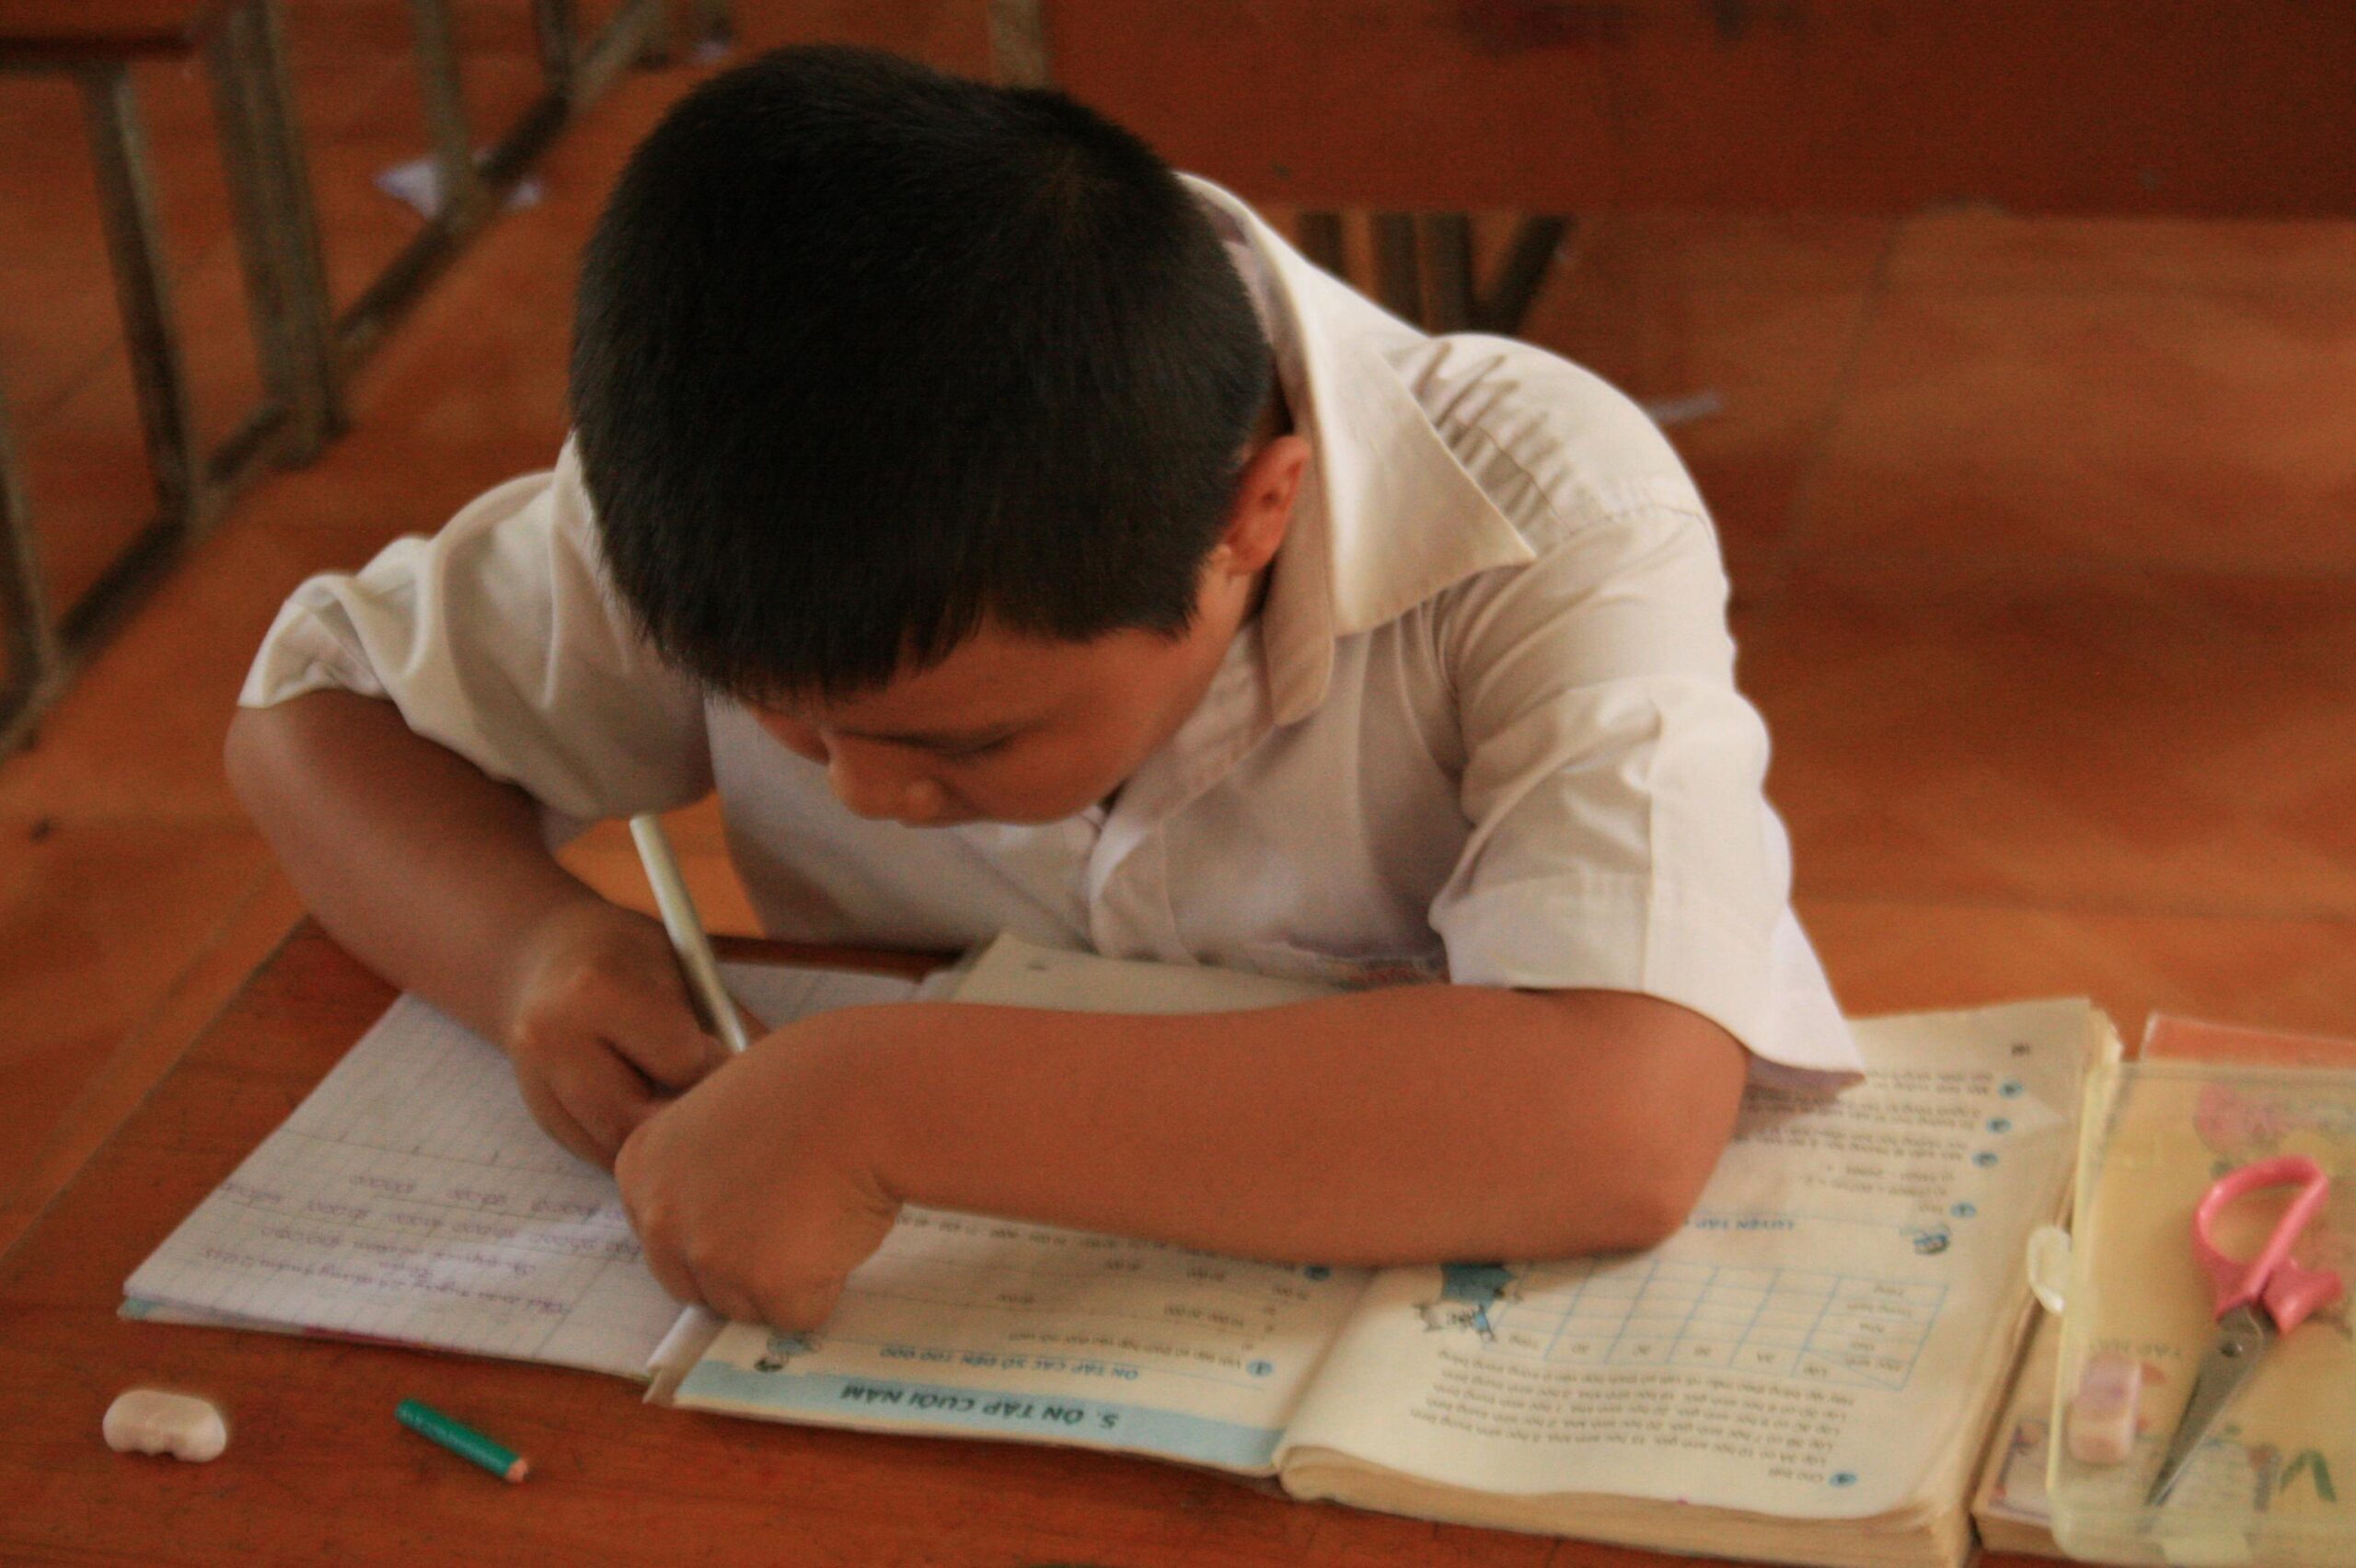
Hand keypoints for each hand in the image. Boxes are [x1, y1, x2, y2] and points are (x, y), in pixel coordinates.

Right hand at [498, 900, 741, 1166]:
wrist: (543, 959)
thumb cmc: (631, 957)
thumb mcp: (683, 966)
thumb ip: (726, 1023)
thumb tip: (782, 1084)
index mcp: (596, 990)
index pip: (683, 1060)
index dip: (727, 1069)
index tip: (754, 1068)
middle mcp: (552, 1041)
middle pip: (646, 1119)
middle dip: (699, 1121)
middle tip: (740, 1111)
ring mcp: (536, 1084)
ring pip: (625, 1149)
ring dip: (672, 1142)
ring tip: (702, 1110)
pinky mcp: (542, 1119)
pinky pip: (606, 1155)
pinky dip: (643, 1145)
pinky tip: (660, 1111)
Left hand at [615, 1011, 901, 1329]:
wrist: (865, 1091)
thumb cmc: (811, 1085)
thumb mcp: (723, 1113)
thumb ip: (700, 1167)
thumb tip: (719, 1218)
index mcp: (640, 1167)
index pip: (664, 1237)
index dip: (719, 1224)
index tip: (756, 1196)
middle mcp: (661, 1218)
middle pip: (696, 1283)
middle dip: (744, 1265)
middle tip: (792, 1213)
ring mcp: (710, 1254)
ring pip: (747, 1304)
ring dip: (788, 1275)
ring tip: (821, 1210)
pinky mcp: (766, 1283)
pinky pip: (798, 1313)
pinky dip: (827, 1283)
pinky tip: (839, 1226)